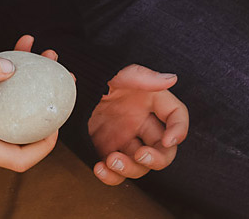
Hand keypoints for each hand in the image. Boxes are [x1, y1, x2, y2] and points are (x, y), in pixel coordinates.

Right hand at [0, 37, 58, 172]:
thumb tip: (12, 65)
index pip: (18, 159)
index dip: (43, 147)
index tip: (58, 122)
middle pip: (22, 127)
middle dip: (45, 102)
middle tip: (64, 77)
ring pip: (14, 103)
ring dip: (32, 78)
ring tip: (47, 52)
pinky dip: (11, 67)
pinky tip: (24, 41)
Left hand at [88, 65, 187, 186]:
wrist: (69, 87)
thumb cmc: (97, 72)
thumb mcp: (120, 73)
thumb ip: (145, 76)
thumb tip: (172, 79)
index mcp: (151, 100)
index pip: (177, 115)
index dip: (179, 130)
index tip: (170, 140)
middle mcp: (142, 122)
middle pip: (163, 149)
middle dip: (157, 158)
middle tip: (140, 156)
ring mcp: (125, 138)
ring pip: (140, 165)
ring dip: (130, 169)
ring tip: (111, 160)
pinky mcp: (108, 149)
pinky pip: (116, 170)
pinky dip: (110, 176)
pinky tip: (99, 168)